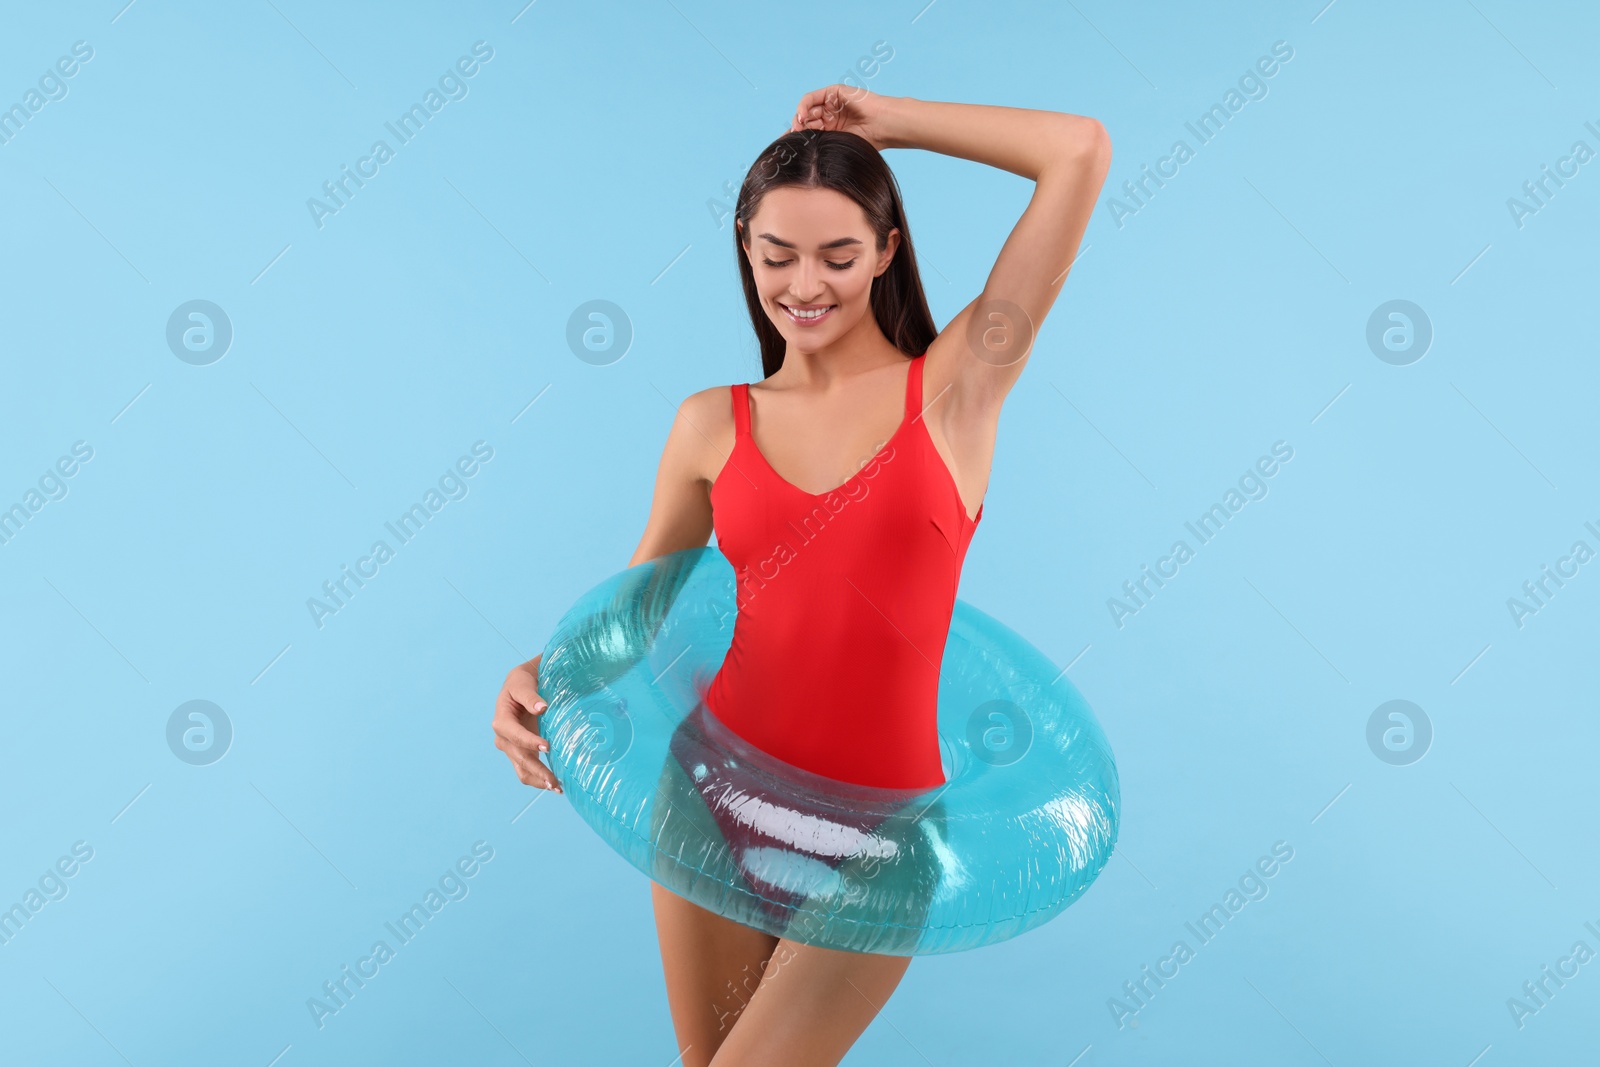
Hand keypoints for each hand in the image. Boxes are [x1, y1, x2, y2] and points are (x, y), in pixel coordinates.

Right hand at [493, 654, 561, 792]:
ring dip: (538, 780)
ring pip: (522, 769)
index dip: (529, 741)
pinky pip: (527, 770)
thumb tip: (542, 707)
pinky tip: (555, 784)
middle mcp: (503, 738)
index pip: (514, 734)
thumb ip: (530, 695)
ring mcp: (511, 748)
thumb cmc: (522, 682)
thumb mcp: (523, 682)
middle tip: (555, 781)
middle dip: (537, 770)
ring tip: (557, 787)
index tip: (547, 747)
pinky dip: (539, 779)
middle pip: (519, 757)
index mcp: (502, 720)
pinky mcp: (521, 753)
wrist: (521, 686)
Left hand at [789, 84, 894, 149]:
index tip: (786, 150)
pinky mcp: (832, 92)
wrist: (882, 127)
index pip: (808, 133)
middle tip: (791, 140)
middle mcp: (829, 116)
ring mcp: (831, 104)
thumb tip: (799, 155)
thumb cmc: (867, 140)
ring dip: (799, 119)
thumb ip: (819, 145)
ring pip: (807, 110)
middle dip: (796, 130)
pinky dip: (803, 107)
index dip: (796, 139)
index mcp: (831, 131)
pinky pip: (811, 98)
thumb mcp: (838, 145)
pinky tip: (802, 117)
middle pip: (805, 121)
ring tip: (797, 130)